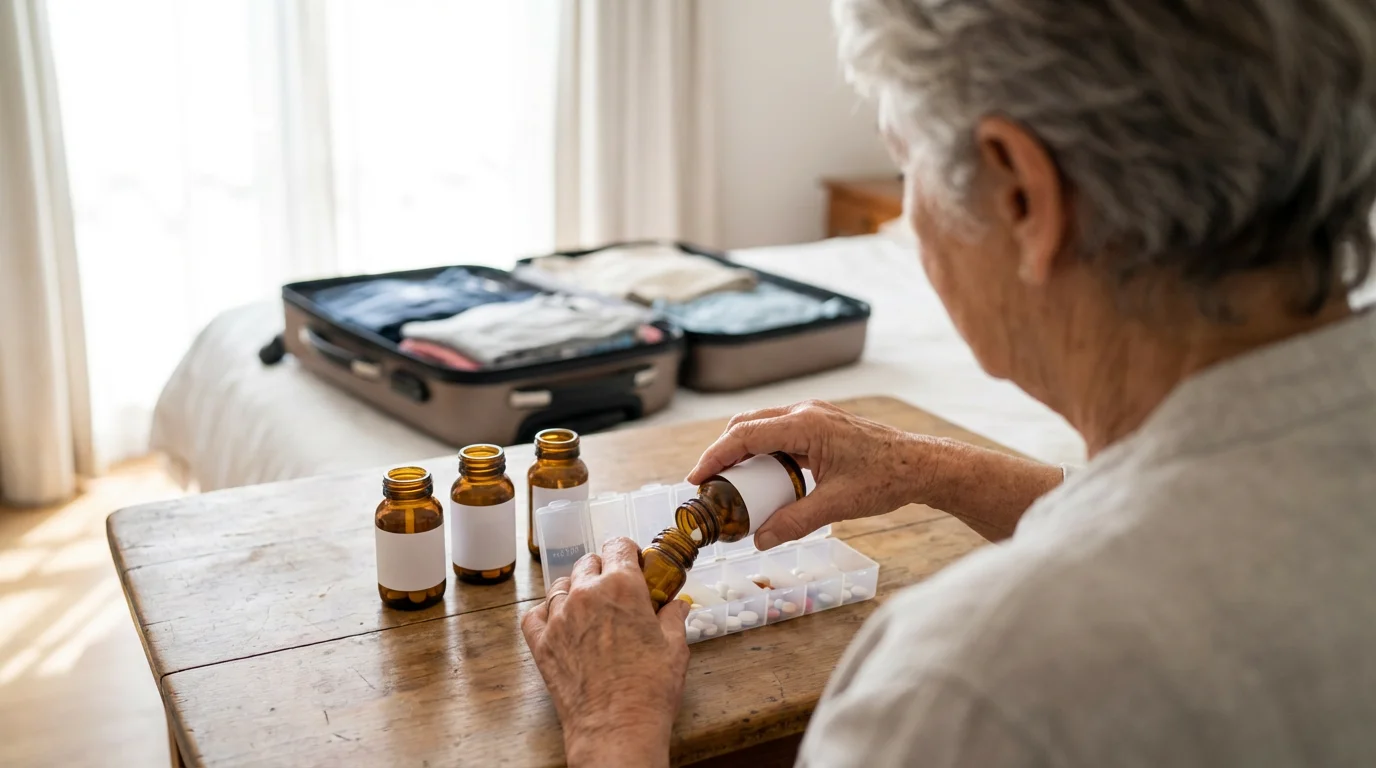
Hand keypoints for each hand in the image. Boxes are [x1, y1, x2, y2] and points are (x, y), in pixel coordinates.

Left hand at [521, 537, 691, 767]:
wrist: (616, 728)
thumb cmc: (649, 689)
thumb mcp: (675, 647)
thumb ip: (673, 617)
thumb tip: (677, 605)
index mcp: (621, 586)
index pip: (618, 546)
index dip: (627, 553)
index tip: (633, 564)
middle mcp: (585, 593)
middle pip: (588, 562)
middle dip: (603, 570)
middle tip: (616, 591)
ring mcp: (559, 617)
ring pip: (562, 586)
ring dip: (576, 590)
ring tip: (590, 609)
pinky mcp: (541, 642)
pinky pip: (535, 613)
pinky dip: (546, 613)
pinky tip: (561, 623)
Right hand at [687, 400, 936, 548]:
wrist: (921, 465)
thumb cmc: (886, 479)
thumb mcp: (837, 506)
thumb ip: (795, 522)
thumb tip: (760, 540)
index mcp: (805, 424)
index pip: (745, 435)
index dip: (715, 456)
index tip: (696, 478)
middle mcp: (805, 413)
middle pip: (747, 425)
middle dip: (723, 453)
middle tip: (708, 484)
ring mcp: (813, 416)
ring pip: (762, 427)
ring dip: (743, 452)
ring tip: (731, 484)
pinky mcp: (820, 425)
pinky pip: (780, 434)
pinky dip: (763, 452)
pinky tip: (763, 478)